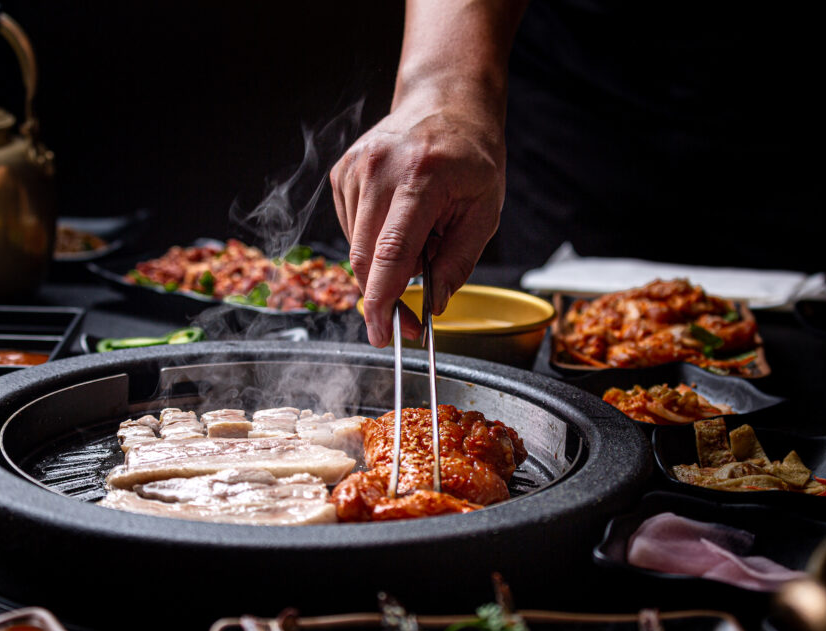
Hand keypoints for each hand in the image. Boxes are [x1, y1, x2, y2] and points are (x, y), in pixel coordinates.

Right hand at [331, 94, 505, 346]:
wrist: (446, 102)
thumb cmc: (470, 157)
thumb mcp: (484, 210)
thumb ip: (459, 261)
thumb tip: (434, 302)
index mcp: (422, 176)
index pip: (391, 251)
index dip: (383, 300)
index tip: (384, 333)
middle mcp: (380, 168)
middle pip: (364, 257)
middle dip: (382, 297)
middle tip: (408, 319)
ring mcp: (355, 168)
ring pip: (354, 248)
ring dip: (382, 266)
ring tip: (420, 242)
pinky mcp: (341, 173)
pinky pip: (350, 230)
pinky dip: (372, 242)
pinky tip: (397, 223)